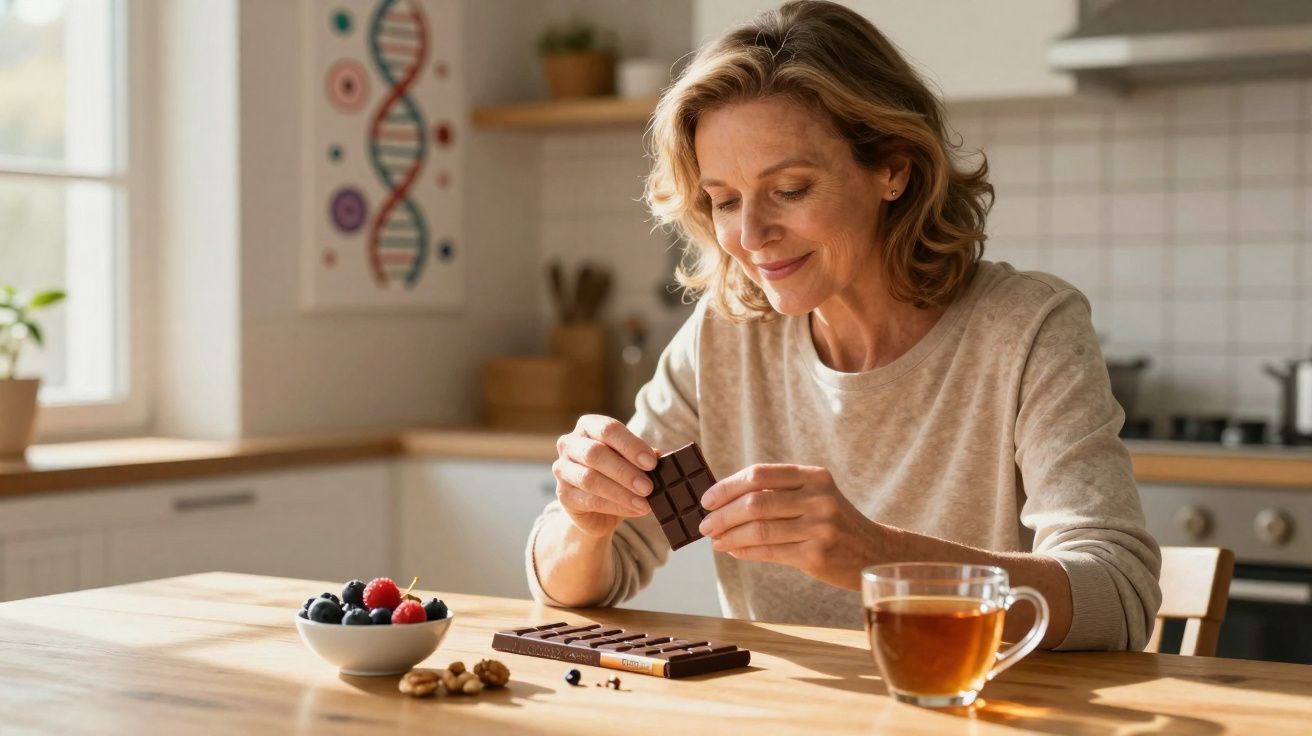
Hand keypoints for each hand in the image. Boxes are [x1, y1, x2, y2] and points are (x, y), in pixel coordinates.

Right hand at [552, 415, 658, 538]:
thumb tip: (660, 456)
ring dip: (621, 492)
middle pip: (595, 453)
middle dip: (625, 471)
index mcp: (588, 426)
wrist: (598, 508)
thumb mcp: (632, 461)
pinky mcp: (563, 496)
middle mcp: (569, 444)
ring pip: (590, 479)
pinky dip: (616, 506)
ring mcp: (562, 470)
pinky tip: (635, 510)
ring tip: (644, 502)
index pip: (608, 429)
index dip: (631, 445)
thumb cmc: (617, 474)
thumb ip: (643, 456)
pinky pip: (589, 500)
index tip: (652, 463)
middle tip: (648, 487)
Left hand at [698, 464, 878, 589]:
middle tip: (704, 525)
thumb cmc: (834, 522)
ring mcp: (819, 527)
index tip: (707, 499)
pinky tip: (734, 551)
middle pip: (755, 503)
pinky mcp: (816, 555)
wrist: (874, 551)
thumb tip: (725, 501)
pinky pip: (769, 551)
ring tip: (715, 540)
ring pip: (759, 529)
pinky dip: (745, 551)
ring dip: (729, 536)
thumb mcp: (815, 495)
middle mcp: (818, 498)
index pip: (760, 474)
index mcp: (814, 476)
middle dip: (722, 515)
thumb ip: (779, 493)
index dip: (728, 486)